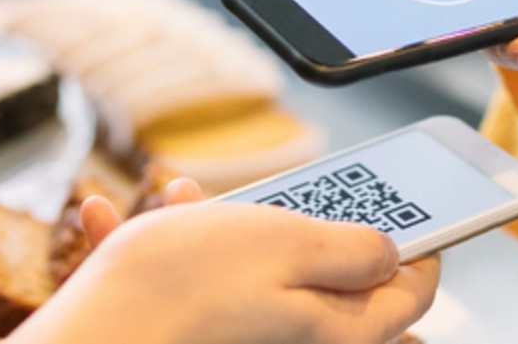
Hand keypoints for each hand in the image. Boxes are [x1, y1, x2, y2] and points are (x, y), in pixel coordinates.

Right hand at [7, 179, 439, 343]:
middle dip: (300, 221)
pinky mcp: (199, 330)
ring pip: (251, 269)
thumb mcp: (290, 242)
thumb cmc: (186, 288)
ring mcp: (247, 335)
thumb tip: (389, 252)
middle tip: (282, 190)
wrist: (96, 335)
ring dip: (218, 225)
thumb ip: (353, 247)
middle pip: (330, 276)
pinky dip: (163, 247)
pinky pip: (192, 283)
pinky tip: (119, 220)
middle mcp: (300, 341)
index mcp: (343, 328)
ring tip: (179, 201)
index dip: (420, 240)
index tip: (416, 204)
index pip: (410, 291)